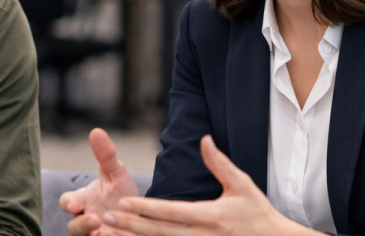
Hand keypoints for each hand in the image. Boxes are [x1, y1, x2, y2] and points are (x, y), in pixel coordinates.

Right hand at [59, 128, 138, 235]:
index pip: (67, 201)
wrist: (141, 215)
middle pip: (73, 226)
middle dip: (81, 224)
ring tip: (109, 233)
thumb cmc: (122, 192)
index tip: (74, 204)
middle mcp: (86, 219)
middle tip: (94, 221)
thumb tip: (96, 131)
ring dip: (93, 235)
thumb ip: (106, 155)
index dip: (68, 203)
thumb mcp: (117, 173)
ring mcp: (95, 234)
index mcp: (83, 200)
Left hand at [100, 136, 319, 235]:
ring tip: (111, 233)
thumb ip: (219, 163)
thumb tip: (204, 139)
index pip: (170, 211)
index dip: (145, 207)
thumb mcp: (242, 184)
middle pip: (159, 232)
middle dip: (130, 224)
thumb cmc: (258, 213)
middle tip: (106, 217)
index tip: (122, 200)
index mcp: (210, 215)